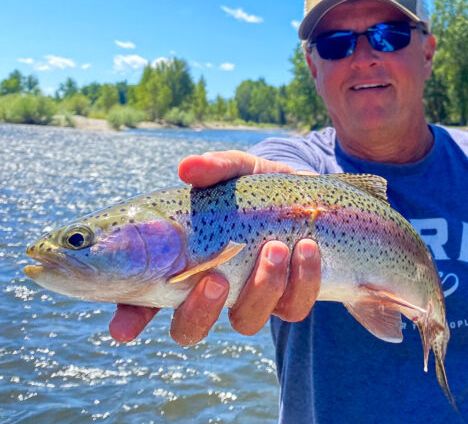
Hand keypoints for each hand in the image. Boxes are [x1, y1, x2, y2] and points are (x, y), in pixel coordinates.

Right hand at [109, 150, 321, 345]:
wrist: (314, 197)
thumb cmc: (262, 187)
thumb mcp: (241, 170)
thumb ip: (216, 168)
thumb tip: (187, 168)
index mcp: (185, 262)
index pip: (144, 299)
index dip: (131, 318)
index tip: (124, 328)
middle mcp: (213, 289)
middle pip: (189, 328)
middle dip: (199, 311)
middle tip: (215, 279)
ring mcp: (252, 299)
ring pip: (246, 321)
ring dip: (261, 288)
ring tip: (275, 247)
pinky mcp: (291, 299)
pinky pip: (293, 308)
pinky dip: (301, 279)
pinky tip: (307, 247)